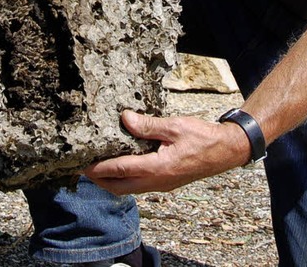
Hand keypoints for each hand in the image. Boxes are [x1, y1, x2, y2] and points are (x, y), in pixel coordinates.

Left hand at [83, 109, 251, 194]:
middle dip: (99, 180)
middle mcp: (156, 182)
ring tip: (96, 167)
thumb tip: (124, 119)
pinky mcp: (166, 182)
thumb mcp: (174, 126)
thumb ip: (148, 125)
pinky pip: (139, 185)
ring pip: (129, 189)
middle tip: (82, 167)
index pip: (119, 170)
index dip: (98, 168)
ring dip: (111, 181)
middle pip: (119, 187)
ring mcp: (161, 184)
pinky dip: (124, 179)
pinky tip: (120, 165)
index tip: (81, 163)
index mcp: (157, 168)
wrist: (225, 151)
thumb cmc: (201, 137)